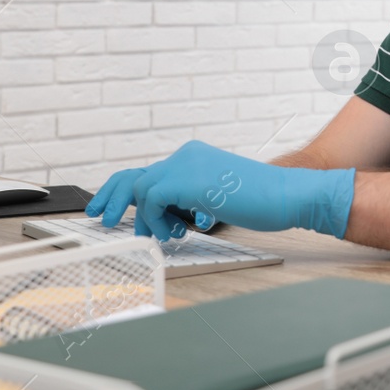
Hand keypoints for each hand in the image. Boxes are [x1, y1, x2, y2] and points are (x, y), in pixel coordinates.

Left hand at [85, 140, 355, 241]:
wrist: (288, 194)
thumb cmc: (262, 201)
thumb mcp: (218, 198)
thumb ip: (190, 201)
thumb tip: (166, 219)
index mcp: (194, 158)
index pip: (148, 172)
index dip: (122, 191)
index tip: (107, 210)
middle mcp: (187, 156)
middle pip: (133, 175)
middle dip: (111, 197)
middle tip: (101, 218)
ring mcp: (188, 164)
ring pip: (141, 189)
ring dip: (146, 218)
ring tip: (165, 234)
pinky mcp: (191, 180)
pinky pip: (152, 198)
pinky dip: (155, 219)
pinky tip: (175, 232)